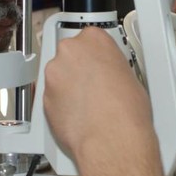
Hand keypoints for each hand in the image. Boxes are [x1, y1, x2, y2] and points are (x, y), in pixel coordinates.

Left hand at [43, 26, 151, 161]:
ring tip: (88, 104)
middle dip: (79, 69)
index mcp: (94, 39)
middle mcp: (70, 51)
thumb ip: (111, 67)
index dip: (95, 55)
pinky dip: (61, 103)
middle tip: (95, 85)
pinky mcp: (44, 96)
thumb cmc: (125, 111)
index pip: (90, 37)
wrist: (111, 138)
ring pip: (59, 75)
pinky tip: (78, 114)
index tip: (99, 64)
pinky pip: (52, 96)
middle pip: (70, 54)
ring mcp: (54, 73)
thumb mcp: (131, 76)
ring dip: (69, 86)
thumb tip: (111, 76)